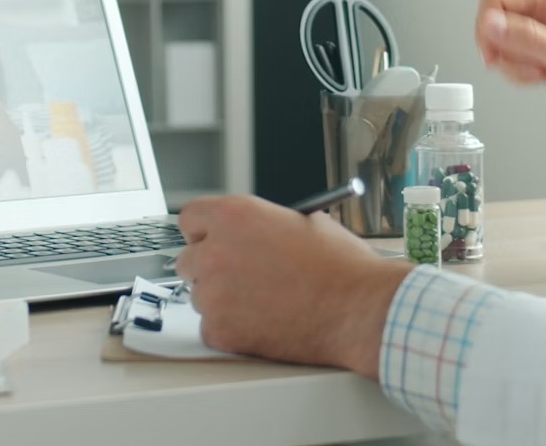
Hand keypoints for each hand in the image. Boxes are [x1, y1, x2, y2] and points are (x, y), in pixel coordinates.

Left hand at [173, 195, 411, 375]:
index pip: (190, 219)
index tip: (212, 242)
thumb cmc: (341, 267)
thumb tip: (249, 234)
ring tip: (264, 304)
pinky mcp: (220, 330)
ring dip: (222, 301)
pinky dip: (231, 330)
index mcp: (235, 216)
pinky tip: (263, 324)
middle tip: (239, 278)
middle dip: (209, 268)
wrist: (359, 309)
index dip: (204, 232)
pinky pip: (211, 328)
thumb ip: (263, 225)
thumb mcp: (303, 222)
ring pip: (200, 297)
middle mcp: (216, 251)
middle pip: (187, 260)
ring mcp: (214, 293)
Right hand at [474, 0, 545, 147]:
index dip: (488, 25)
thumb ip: (527, 37)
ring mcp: (538, 29)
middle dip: (505, 50)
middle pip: (493, 20)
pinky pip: (506, 57)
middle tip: (529, 64)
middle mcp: (543, 8)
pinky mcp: (535, 49)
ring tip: (541, 71)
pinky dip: (516, 73)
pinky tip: (541, 76)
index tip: (492, 52)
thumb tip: (491, 23)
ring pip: (496, 41)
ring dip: (513, 65)